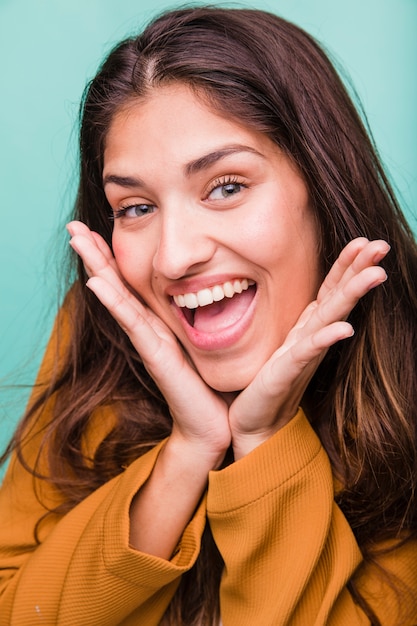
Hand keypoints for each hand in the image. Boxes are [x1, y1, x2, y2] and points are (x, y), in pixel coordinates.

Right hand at [67, 221, 230, 465]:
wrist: (213, 424)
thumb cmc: (213, 384)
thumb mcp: (209, 340)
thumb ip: (207, 316)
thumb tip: (221, 286)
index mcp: (160, 323)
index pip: (132, 283)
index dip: (113, 256)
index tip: (99, 227)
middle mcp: (148, 329)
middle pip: (116, 284)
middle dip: (95, 254)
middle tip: (73, 225)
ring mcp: (148, 341)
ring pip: (117, 296)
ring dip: (96, 266)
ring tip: (76, 239)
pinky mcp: (155, 355)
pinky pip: (132, 322)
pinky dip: (114, 301)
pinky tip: (96, 281)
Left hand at [228, 238, 388, 457]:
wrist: (257, 421)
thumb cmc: (269, 381)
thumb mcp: (285, 343)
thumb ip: (302, 322)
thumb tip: (313, 300)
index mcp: (309, 327)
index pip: (331, 290)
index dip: (347, 265)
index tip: (364, 240)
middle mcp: (312, 337)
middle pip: (338, 297)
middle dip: (359, 270)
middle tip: (381, 246)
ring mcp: (303, 354)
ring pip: (331, 318)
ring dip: (352, 296)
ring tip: (375, 275)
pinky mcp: (289, 371)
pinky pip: (309, 351)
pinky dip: (326, 339)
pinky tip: (344, 328)